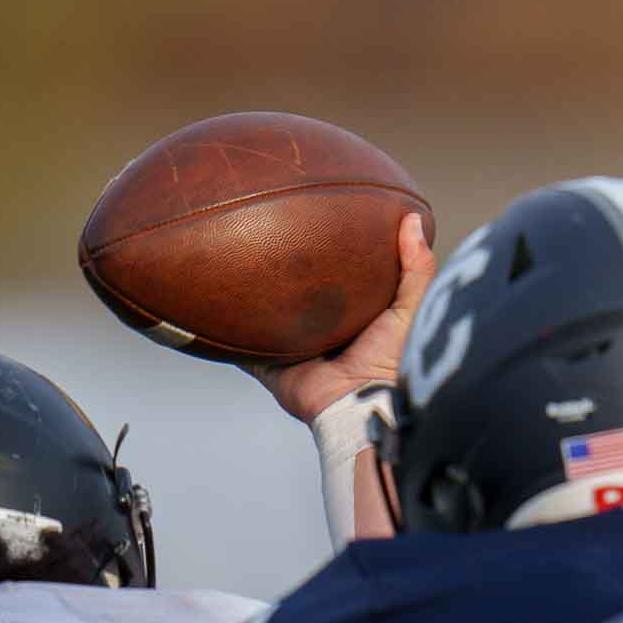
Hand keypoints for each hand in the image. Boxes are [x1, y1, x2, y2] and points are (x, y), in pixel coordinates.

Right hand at [243, 212, 437, 423]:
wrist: (365, 404)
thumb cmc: (396, 361)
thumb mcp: (413, 307)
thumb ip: (416, 267)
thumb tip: (412, 218)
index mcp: (357, 322)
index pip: (340, 285)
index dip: (331, 260)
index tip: (318, 226)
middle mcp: (324, 336)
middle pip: (299, 302)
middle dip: (285, 277)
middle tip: (268, 234)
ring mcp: (295, 353)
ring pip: (266, 321)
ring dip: (250, 300)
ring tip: (230, 259)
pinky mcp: (271, 367)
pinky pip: (239, 348)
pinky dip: (222, 333)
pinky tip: (205, 306)